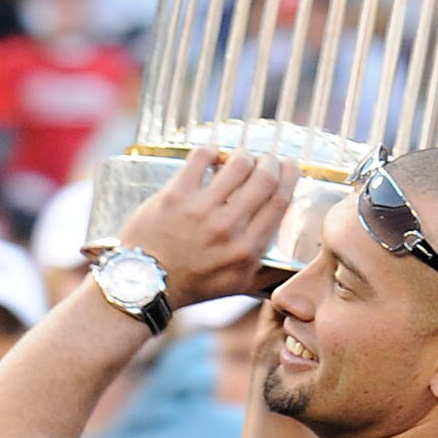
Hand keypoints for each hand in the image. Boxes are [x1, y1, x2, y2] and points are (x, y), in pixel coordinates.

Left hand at [118, 147, 294, 309]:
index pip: (280, 201)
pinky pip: (201, 157)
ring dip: (243, 155)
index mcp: (247, 250)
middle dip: (271, 161)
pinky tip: (211, 156)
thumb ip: (266, 272)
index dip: (290, 176)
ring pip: (237, 163)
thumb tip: (294, 260)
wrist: (144, 284)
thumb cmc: (190, 285)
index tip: (291, 165)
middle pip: (265, 178)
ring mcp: (201, 210)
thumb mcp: (236, 286)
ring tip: (240, 157)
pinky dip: (211, 150)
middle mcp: (227, 228)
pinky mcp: (175, 195)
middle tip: (268, 158)